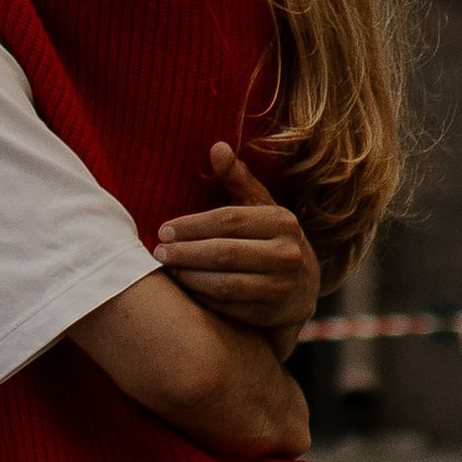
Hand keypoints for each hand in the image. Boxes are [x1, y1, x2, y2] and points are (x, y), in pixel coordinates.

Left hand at [154, 148, 322, 349]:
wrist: (303, 286)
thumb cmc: (270, 237)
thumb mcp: (260, 206)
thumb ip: (237, 178)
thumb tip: (217, 146)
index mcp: (282, 221)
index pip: (229, 220)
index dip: (192, 225)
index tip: (163, 230)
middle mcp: (288, 254)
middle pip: (225, 253)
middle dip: (186, 252)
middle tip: (159, 252)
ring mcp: (284, 287)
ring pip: (226, 285)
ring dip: (190, 277)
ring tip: (168, 269)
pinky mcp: (274, 315)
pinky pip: (230, 308)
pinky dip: (203, 299)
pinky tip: (185, 290)